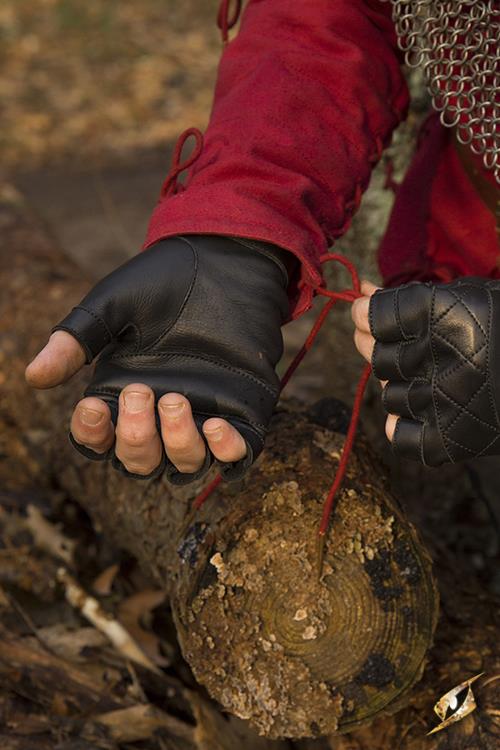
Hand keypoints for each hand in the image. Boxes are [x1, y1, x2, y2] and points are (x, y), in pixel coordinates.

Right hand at [26, 235, 288, 482]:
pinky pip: (236, 455)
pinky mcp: (240, 413)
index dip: (92, 433)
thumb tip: (33, 377)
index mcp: (120, 396)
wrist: (220, 262)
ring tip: (176, 400)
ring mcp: (201, 418)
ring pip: (184, 465)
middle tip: (140, 390)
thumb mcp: (114, 307)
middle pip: (139, 461)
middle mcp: (159, 417)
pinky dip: (227, 451)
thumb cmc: (162, 283)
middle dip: (136, 436)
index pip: (99, 439)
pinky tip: (216, 427)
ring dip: (177, 444)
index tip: (93, 405)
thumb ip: (77, 341)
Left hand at [353, 277, 499, 465]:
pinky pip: (399, 434)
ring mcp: (441, 401)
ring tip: (431, 375)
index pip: (375, 315)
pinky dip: (403, 423)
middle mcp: (436, 358)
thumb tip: (362, 292)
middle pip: (377, 355)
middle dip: (377, 346)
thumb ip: (411, 296)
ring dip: (399, 383)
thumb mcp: (467, 296)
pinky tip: (423, 409)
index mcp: (442, 314)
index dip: (365, 312)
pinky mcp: (448, 438)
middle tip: (392, 343)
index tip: (365, 310)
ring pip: (388, 393)